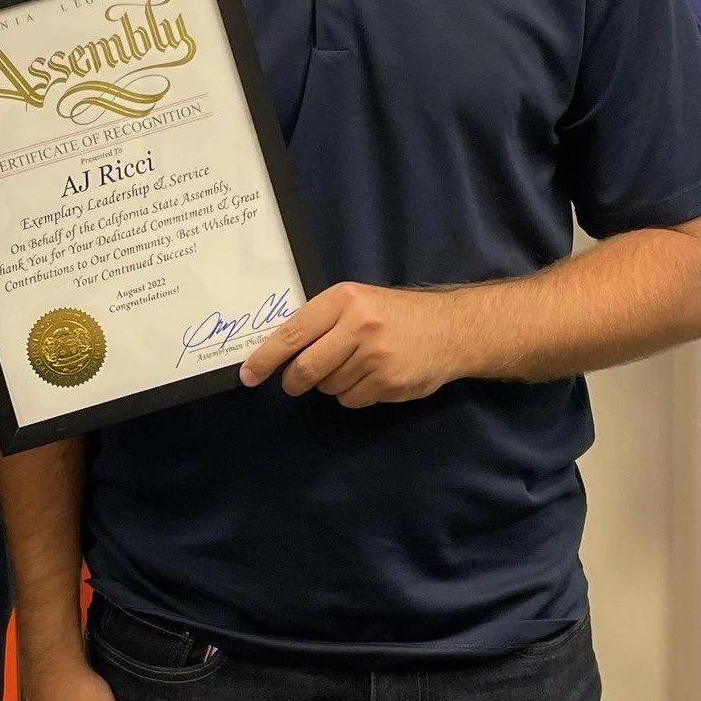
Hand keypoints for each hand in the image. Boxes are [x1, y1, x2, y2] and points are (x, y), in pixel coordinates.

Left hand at [239, 282, 463, 406]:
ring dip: (332, 384)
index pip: (292, 333)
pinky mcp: (389, 381)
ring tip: (356, 366)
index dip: (265, 358)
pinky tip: (373, 377)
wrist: (452, 329)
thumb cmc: (397, 314)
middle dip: (294, 381)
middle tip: (295, 383)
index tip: (248, 375)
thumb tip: (278, 350)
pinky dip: (354, 394)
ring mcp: (375, 356)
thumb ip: (323, 321)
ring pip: (328, 387)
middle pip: (305, 368)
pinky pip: (352, 399)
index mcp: (344, 300)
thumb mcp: (359, 302)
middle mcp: (358, 325)